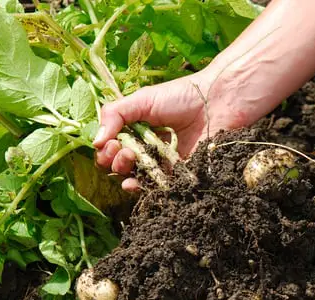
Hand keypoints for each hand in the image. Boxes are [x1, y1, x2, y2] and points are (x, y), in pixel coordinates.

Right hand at [93, 71, 249, 191]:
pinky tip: (135, 183)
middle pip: (123, 166)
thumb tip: (95, 141)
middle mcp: (150, 150)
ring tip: (128, 161)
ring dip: (125, 175)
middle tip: (122, 151)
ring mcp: (166, 165)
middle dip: (114, 161)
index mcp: (139, 131)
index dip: (107, 149)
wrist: (218, 102)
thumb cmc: (182, 96)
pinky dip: (145, 188)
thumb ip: (115, 115)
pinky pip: (160, 189)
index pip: (114, 148)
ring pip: (138, 179)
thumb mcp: (142, 100)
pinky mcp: (182, 177)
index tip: (110, 143)